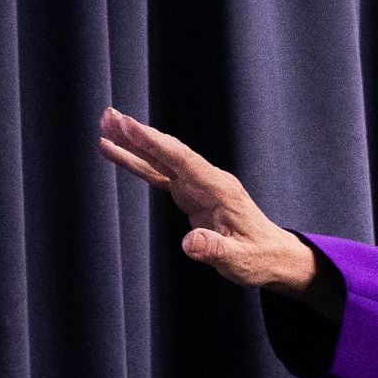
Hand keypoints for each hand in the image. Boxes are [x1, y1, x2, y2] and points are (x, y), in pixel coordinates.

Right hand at [96, 107, 319, 298]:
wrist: (272, 255)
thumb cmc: (258, 258)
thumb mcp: (239, 260)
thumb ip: (213, 250)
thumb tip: (188, 243)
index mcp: (219, 189)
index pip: (183, 160)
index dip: (155, 144)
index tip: (130, 127)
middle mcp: (207, 180)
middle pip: (168, 151)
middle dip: (137, 134)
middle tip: (108, 117)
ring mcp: (197, 184)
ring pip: (160, 159)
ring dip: (132, 143)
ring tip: (105, 126)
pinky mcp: (189, 193)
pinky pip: (158, 174)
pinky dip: (137, 163)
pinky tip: (115, 152)